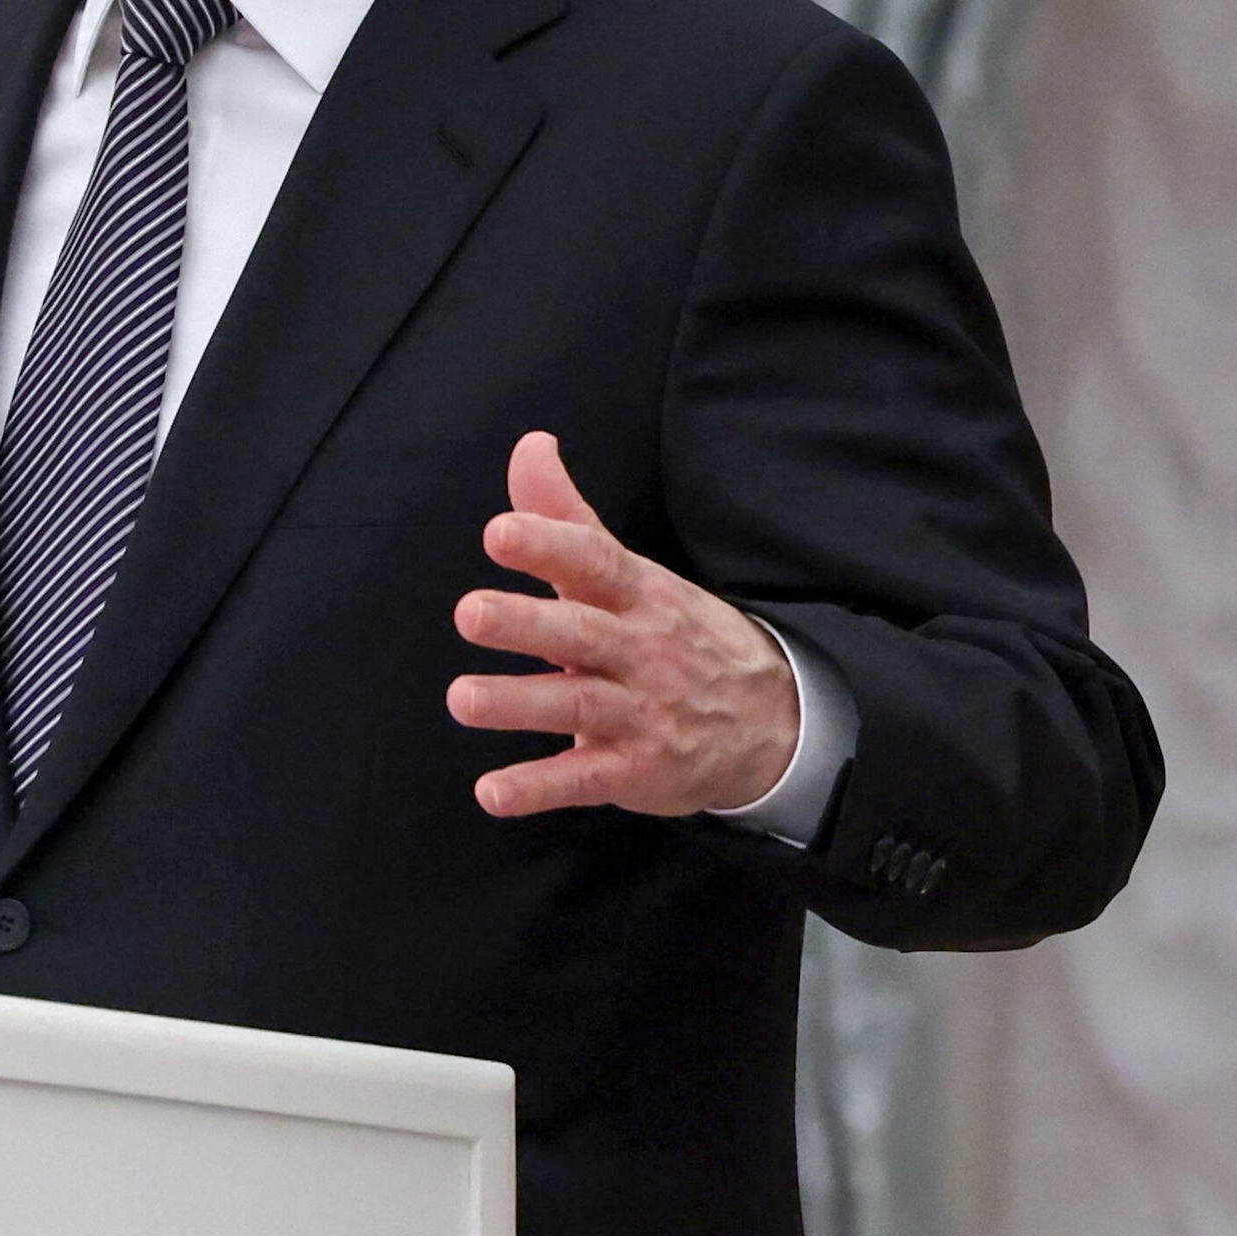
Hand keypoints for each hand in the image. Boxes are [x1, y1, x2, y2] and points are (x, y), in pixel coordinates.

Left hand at [448, 432, 799, 820]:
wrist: (774, 721)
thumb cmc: (675, 635)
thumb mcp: (632, 573)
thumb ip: (567, 516)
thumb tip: (529, 444)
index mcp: (637, 594)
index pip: (594, 561)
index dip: (548, 543)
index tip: (499, 531)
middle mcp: (639, 650)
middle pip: (581, 631)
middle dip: (525, 622)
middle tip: (469, 613)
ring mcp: (641, 712)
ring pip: (578, 705)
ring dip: (518, 703)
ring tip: (462, 699)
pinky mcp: (636, 770)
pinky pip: (584, 779)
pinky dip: (539, 787)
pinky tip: (492, 792)